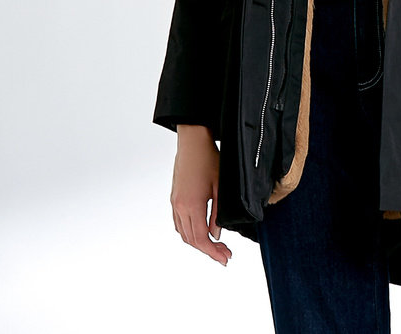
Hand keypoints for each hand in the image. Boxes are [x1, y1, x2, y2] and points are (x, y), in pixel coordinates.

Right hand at [171, 125, 232, 265]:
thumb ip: (218, 213)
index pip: (201, 239)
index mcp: (192, 205)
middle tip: (225, 254)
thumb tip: (217, 235)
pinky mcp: (174, 198)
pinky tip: (200, 231)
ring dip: (198, 243)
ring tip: (215, 245)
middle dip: (208, 250)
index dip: (213, 252)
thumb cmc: (208, 159)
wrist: (192, 141)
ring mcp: (175, 202)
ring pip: (183, 233)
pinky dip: (189, 232)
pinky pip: (178, 223)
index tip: (225, 258)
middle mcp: (180, 206)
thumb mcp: (220, 187)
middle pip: (191, 240)